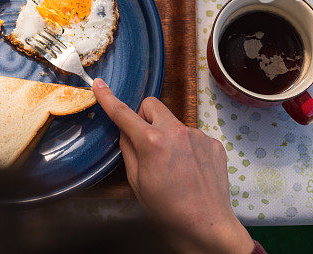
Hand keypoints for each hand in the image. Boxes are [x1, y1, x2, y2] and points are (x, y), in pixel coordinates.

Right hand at [92, 79, 252, 253]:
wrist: (206, 226)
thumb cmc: (168, 210)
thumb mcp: (137, 182)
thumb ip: (129, 150)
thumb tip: (126, 132)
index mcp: (153, 142)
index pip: (124, 113)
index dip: (108, 98)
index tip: (99, 85)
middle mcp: (177, 132)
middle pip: (152, 105)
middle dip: (144, 117)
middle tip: (144, 140)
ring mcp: (198, 136)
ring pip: (173, 122)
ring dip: (167, 135)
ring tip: (173, 166)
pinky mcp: (213, 144)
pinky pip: (192, 136)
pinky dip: (186, 147)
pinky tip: (189, 169)